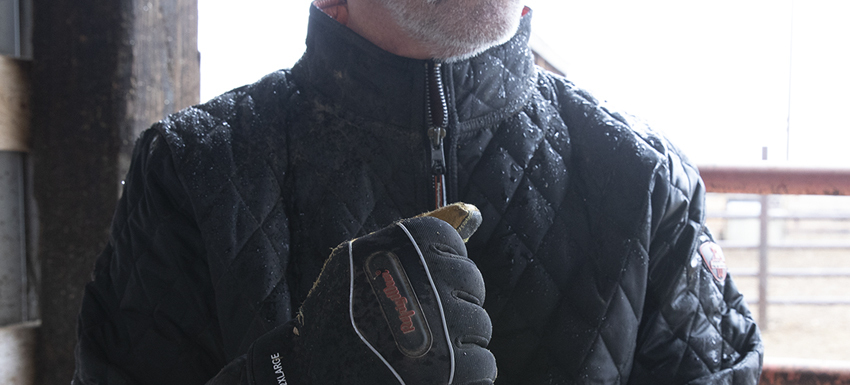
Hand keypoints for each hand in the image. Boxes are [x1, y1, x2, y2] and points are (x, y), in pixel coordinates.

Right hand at [248, 203, 495, 384]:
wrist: (309, 370)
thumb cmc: (341, 311)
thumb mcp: (362, 257)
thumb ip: (418, 235)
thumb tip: (474, 211)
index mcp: (407, 244)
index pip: (452, 245)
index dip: (437, 270)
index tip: (415, 287)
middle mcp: (428, 278)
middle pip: (472, 284)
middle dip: (450, 304)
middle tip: (417, 322)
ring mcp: (440, 325)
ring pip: (479, 325)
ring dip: (455, 340)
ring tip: (418, 350)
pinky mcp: (448, 369)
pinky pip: (482, 365)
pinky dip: (463, 374)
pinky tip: (430, 373)